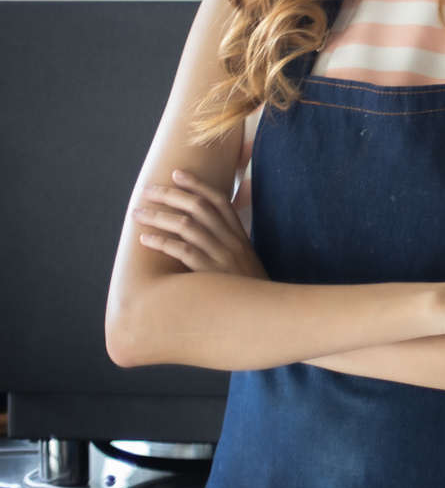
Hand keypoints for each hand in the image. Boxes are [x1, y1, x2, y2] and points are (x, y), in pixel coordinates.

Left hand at [134, 170, 266, 278]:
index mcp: (239, 236)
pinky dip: (162, 243)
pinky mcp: (211, 273)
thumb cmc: (248, 289)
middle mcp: (231, 241)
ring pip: (187, 226)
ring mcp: (222, 256)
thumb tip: (202, 234)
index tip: (176, 174)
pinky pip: (184, 252)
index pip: (219, 201)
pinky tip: (145, 239)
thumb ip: (229, 245)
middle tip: (147, 191)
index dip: (197, 184)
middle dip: (170, 195)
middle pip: (199, 208)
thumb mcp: (244, 261)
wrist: (264, 314)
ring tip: (138, 213)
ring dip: (158, 217)